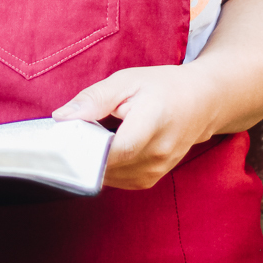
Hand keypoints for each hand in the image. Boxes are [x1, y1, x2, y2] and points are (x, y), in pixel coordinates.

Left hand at [53, 63, 218, 189]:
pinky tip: (101, 150)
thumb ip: (94, 99)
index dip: (86, 150)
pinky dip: (105, 168)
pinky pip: (120, 181)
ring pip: (112, 178)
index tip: (63, 142)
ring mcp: (158, 169)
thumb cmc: (162, 87)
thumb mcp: (126, 81)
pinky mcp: (153, 178)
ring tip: (86, 140)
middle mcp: (158, 153)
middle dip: (83, 156)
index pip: (117, 150)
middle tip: (66, 139)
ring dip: (93, 164)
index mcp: (153, 122)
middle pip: (110, 166)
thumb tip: (61, 117)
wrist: (201, 102)